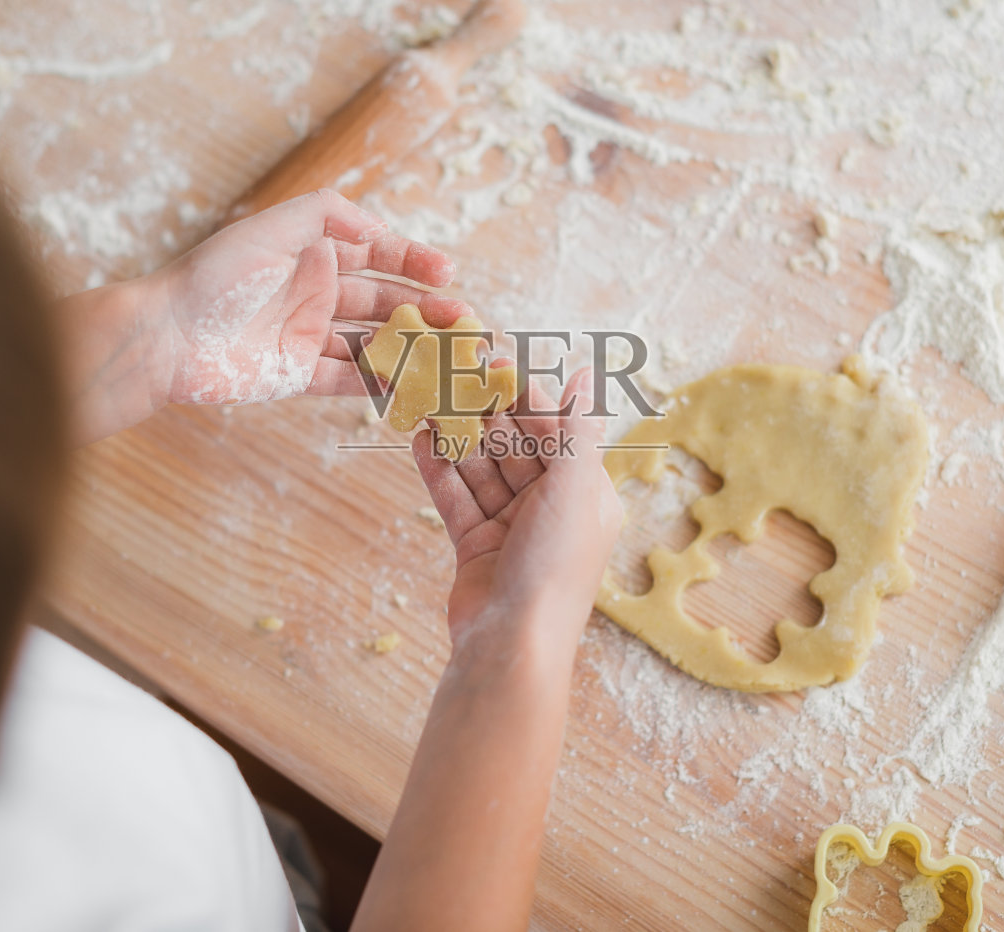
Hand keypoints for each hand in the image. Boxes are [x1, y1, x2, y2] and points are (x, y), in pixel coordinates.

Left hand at [155, 189, 468, 404]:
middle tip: (466, 321)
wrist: (168, 336)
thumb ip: (327, 213)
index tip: (448, 272)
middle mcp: (316, 292)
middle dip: (428, 309)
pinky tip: (416, 383)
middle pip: (385, 300)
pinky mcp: (299, 374)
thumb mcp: (273, 225)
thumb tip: (378, 227)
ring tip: (453, 354)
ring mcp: (309, 335)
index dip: (415, 261)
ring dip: (416, 345)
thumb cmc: (215, 276)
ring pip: (376, 340)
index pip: (378, 254)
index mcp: (312, 253)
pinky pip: (350, 379)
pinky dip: (383, 381)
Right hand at [412, 368, 623, 646]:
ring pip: (480, 469)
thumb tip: (584, 373)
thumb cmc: (556, 566)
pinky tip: (419, 439)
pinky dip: (439, 470)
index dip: (522, 393)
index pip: (551, 428)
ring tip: (425, 399)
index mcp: (584, 490)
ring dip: (456, 436)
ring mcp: (510, 527)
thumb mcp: (576, 487)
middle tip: (448, 374)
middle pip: (512, 445)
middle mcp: (550, 506)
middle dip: (482, 411)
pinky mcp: (476, 546)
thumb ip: (577, 427)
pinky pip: (456, 498)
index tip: (490, 359)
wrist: (513, 644)